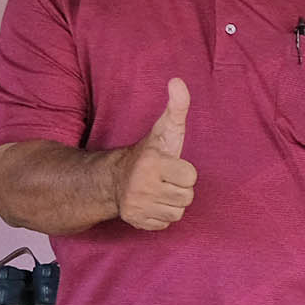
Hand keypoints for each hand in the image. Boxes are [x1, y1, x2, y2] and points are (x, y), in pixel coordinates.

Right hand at [109, 77, 196, 229]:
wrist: (113, 178)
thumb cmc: (149, 154)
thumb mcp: (165, 130)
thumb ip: (177, 107)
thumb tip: (178, 81)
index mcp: (151, 164)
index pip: (191, 176)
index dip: (184, 171)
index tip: (171, 165)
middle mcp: (142, 186)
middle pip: (187, 197)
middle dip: (179, 188)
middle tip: (165, 179)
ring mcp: (137, 206)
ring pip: (178, 213)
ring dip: (172, 203)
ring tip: (159, 190)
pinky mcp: (136, 222)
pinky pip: (165, 224)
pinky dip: (161, 216)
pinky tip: (151, 203)